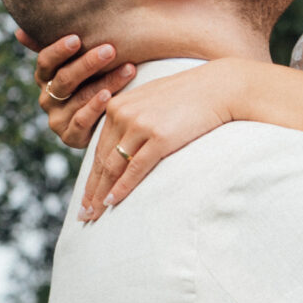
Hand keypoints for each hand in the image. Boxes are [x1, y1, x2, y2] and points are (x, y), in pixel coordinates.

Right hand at [23, 32, 136, 150]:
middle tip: (110, 50)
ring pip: (79, 98)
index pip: (45, 62)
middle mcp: (47, 98)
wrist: (105, 119)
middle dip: (88, 63)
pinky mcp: (70, 137)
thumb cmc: (94, 80)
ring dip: (106, 82)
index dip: (59, 50)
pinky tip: (110, 95)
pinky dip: (96, 107)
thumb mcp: (76, 62)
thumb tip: (19, 32)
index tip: (77, 38)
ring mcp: (57, 119)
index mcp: (45, 77)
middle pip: (64, 79)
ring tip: (128, 69)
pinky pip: (81, 121)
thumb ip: (58, 48)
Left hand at [79, 61, 251, 221]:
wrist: (219, 88)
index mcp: (118, 106)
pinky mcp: (158, 137)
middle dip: (91, 190)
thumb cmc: (190, 97)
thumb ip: (134, 121)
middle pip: (101, 160)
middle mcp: (123, 114)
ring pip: (113, 167)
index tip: (85, 197)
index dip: (91, 176)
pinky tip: (111, 201)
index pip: (99, 149)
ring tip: (93, 214)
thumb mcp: (152, 102)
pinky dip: (121, 187)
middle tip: (83, 214)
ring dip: (101, 194)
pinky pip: (134, 168)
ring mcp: (140, 125)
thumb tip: (125, 148)